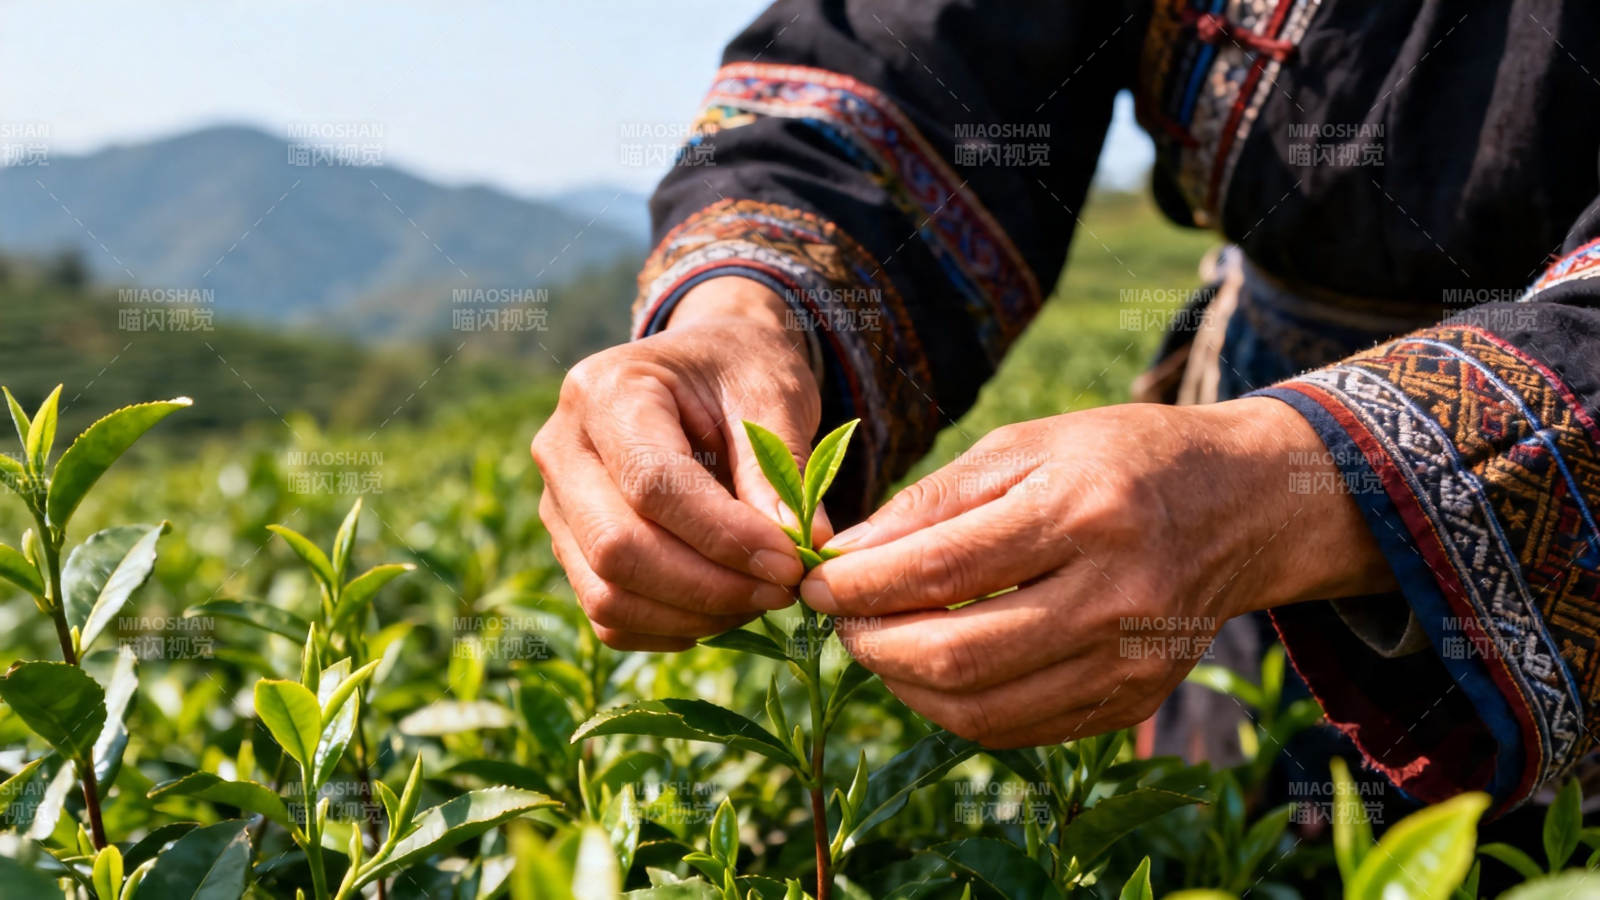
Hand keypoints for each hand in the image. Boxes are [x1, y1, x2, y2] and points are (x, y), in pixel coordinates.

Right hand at [532, 278, 825, 649]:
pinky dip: (671, 628)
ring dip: (693, 615)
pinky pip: (609, 617)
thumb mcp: (772, 395)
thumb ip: (781, 468)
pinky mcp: (570, 548)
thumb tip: (806, 548)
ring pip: (607, 594)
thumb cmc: (739, 372)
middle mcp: (562, 448)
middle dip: (709, 586)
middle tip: (783, 590)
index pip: (652, 485)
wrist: (703, 370)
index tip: (790, 562)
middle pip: (616, 548)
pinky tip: (725, 608)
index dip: (723, 535)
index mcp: (606, 390)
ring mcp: (556, 504)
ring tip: (760, 598)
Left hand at [801, 399, 1394, 745]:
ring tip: (880, 643)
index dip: (859, 587)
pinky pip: (1018, 731)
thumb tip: (845, 557)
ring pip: (981, 710)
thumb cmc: (1117, 459)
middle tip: (840, 621)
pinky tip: (934, 670)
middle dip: (873, 646)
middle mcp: (1116, 594)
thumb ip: (932, 502)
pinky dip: (957, 709)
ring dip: (905, 686)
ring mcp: (1131, 660)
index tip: (813, 584)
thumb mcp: (1025, 445)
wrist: (1240, 504)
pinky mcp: (1133, 702)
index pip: (941, 570)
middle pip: (958, 656)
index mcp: (1084, 511)